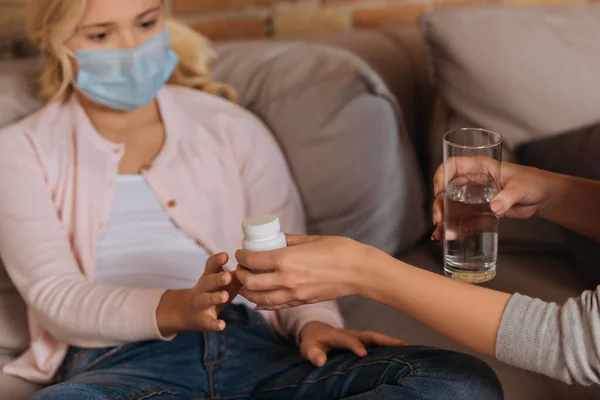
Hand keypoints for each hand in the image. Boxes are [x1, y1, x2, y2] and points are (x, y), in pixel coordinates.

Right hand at [156, 253, 240, 335]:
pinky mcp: (203, 320)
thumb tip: (255, 267)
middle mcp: (203, 289)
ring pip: (206, 300)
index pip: (211, 266)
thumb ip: (235, 274)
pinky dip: (214, 324)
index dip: (217, 260)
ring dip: (215, 297)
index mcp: (209, 277)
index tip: (225, 255)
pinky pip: (209, 322)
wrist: (185, 312)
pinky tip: (222, 325)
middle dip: (217, 279)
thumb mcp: (219, 281)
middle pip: (208, 282)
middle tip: (227, 276)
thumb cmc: (211, 292)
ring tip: (224, 296)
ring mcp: (201, 304)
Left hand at [235, 235, 375, 309]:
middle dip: (240, 274)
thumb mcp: (310, 239)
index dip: (241, 256)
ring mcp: (293, 294)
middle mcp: (286, 279)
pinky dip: (262, 304)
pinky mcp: (301, 302)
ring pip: (259, 298)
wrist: (359, 272)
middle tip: (241, 267)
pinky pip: (275, 307)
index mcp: (286, 259)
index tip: (241, 252)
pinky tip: (258, 299)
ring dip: (248, 291)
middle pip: (250, 282)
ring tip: (246, 283)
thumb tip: (275, 238)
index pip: (252, 261)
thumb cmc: (339, 250)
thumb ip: (289, 240)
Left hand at [299, 322, 404, 366]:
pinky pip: (376, 341)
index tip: (363, 353)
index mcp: (337, 336)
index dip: (354, 345)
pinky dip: (387, 344)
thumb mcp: (308, 349)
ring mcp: (358, 336)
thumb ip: (313, 354)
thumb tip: (320, 361)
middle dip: (382, 339)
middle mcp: (350, 334)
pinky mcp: (362, 340)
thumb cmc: (313, 343)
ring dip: (388, 341)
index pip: (347, 340)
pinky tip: (401, 349)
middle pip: (368, 335)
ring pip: (375, 337)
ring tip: (405, 345)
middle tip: (399, 343)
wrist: (316, 332)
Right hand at [432, 160, 554, 239]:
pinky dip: (456, 227)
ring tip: (441, 233)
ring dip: (444, 218)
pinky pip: (464, 218)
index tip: (440, 191)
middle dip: (439, 203)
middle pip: (447, 188)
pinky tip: (449, 236)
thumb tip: (495, 207)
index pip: (453, 165)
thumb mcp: (521, 187)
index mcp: (480, 167)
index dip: (442, 175)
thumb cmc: (534, 183)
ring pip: (452, 205)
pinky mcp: (480, 210)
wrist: (543, 198)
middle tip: (439, 218)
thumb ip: (508, 197)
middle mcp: (473, 180)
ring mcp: (475, 196)